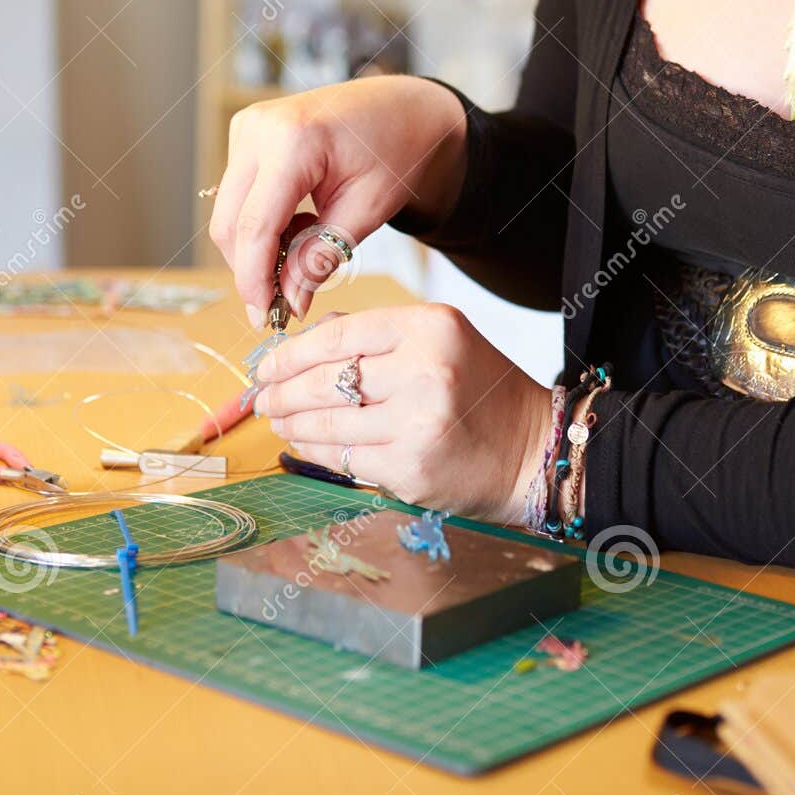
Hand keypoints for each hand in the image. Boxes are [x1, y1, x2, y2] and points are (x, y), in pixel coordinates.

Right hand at [208, 74, 467, 324]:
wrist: (405, 109)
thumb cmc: (397, 150)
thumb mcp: (368, 210)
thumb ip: (322, 257)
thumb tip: (289, 302)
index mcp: (293, 141)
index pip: (254, 226)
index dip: (254, 280)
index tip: (265, 318)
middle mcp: (259, 128)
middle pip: (230, 222)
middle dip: (251, 269)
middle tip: (285, 302)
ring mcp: (248, 127)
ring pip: (229, 212)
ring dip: (258, 247)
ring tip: (307, 247)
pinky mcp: (246, 133)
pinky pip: (238, 195)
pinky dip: (261, 223)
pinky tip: (300, 222)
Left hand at [250, 302, 554, 523]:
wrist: (532, 450)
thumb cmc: (480, 392)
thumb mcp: (439, 341)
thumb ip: (375, 335)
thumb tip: (303, 343)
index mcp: (430, 327)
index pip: (338, 336)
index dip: (290, 353)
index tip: (265, 365)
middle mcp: (424, 370)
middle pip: (324, 379)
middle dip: (281, 391)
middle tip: (262, 398)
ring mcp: (417, 422)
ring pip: (327, 421)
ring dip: (292, 422)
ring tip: (278, 420)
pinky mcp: (409, 467)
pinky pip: (342, 457)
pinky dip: (314, 450)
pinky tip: (304, 443)